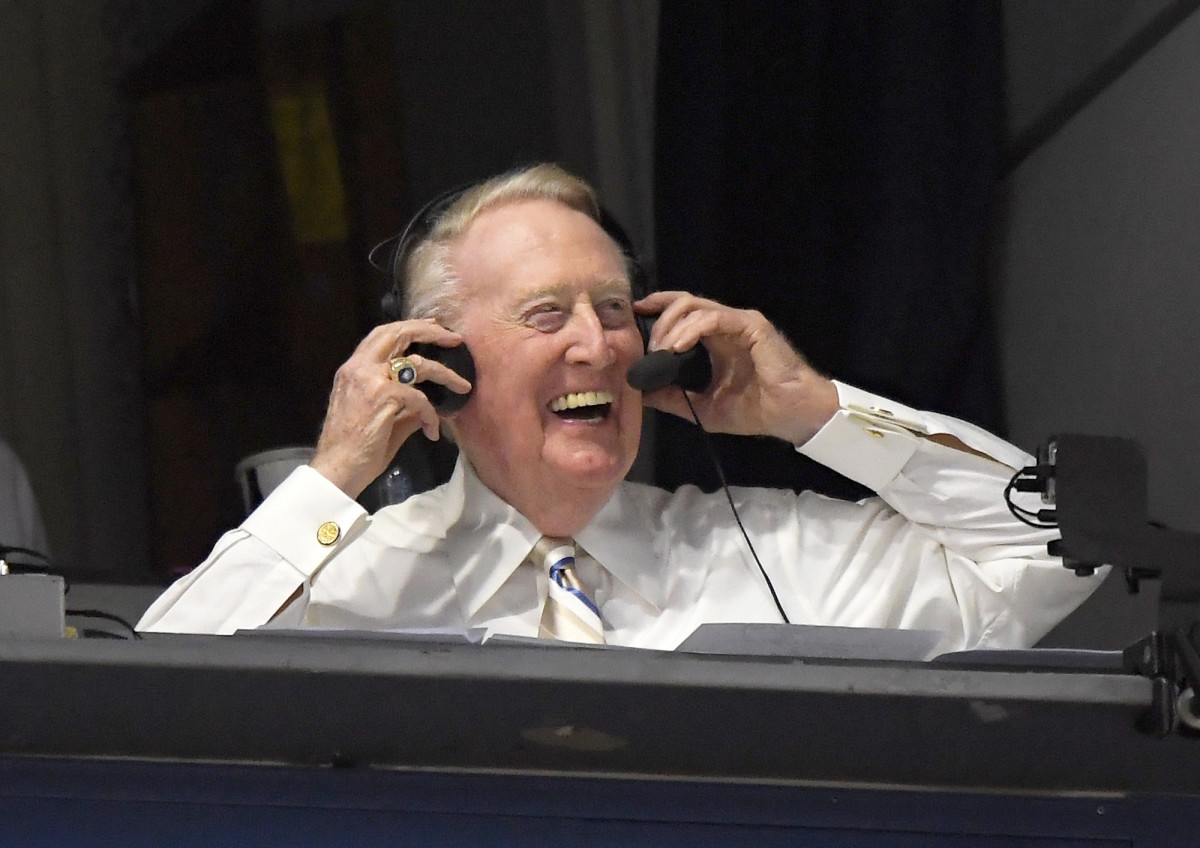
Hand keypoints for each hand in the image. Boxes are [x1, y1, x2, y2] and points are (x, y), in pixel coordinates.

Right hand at [310, 320, 471, 497]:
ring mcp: (369, 380)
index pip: (382, 335)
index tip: (433, 326)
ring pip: (417, 363)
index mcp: (354, 370)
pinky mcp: (383, 397)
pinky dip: (431, 414)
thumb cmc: (356, 449)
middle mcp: (359, 368)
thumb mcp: (381, 418)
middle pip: (398, 334)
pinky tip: (432, 431)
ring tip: (463, 386)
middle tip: (454, 338)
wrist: (336, 469)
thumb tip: (429, 403)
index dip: (410, 327)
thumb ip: (404, 405)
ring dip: (445, 374)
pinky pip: (419, 398)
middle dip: (430, 331)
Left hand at [634, 292, 838, 444]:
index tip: (635, 314)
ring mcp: (739, 323)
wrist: (790, 415)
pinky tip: (678, 347)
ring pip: (695, 306)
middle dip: (659, 321)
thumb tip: (641, 393)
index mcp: (716, 340)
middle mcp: (726, 326)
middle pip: (684, 303)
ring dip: (671, 327)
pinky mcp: (751, 326)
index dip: (658, 307)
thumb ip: (674, 398)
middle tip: (647, 348)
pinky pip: (714, 318)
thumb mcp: (704, 407)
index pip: (682, 311)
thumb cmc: (756, 411)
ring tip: (661, 351)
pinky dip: (691, 329)